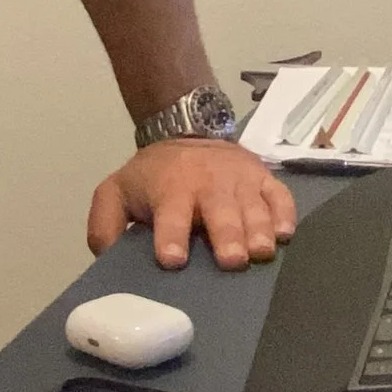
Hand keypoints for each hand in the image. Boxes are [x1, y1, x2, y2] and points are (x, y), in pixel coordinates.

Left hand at [86, 139, 297, 271]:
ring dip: (259, 229)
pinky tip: (286, 234)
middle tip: (233, 261)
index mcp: (170, 188)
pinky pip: (280, 195)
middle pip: (220, 211)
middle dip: (227, 235)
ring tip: (262, 253)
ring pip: (253, 205)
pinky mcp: (263, 178)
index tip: (173, 259)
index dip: (171, 235)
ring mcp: (240, 180)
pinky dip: (285, 213)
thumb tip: (107, 258)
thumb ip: (105, 224)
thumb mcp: (116, 191)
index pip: (170, 213)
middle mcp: (207, 182)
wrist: (187, 130)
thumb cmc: (153, 176)